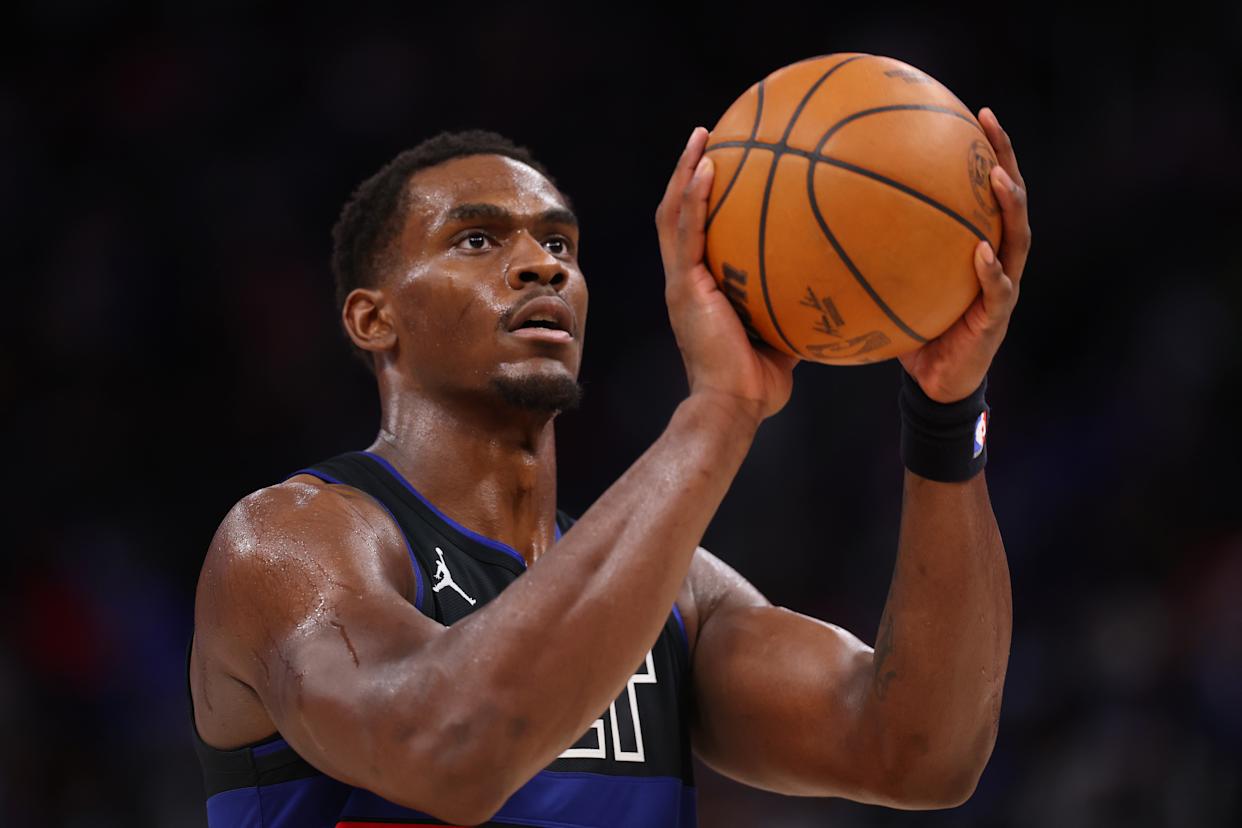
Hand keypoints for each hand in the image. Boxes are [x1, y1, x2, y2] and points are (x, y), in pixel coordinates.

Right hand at [655, 127, 798, 421]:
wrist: (732, 406)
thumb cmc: (758, 383)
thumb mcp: (783, 334)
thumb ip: (796, 306)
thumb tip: (837, 288)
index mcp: (701, 288)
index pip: (695, 234)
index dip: (702, 199)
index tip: (721, 166)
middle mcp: (684, 279)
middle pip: (676, 214)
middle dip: (689, 172)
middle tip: (707, 136)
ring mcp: (680, 281)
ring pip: (673, 214)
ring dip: (685, 171)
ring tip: (702, 135)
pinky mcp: (684, 286)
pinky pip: (687, 231)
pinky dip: (695, 197)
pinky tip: (710, 166)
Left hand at [898, 108, 1030, 401]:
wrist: (934, 384)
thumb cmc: (912, 330)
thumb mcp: (891, 287)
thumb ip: (872, 256)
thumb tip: (820, 224)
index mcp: (974, 245)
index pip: (982, 189)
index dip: (984, 150)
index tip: (973, 111)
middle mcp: (996, 259)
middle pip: (1009, 199)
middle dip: (1004, 158)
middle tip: (989, 123)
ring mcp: (1001, 288)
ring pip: (1017, 238)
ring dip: (1009, 206)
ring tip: (997, 178)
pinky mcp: (995, 320)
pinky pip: (998, 291)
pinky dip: (990, 272)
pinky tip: (980, 254)